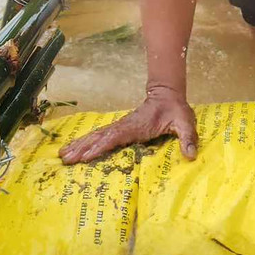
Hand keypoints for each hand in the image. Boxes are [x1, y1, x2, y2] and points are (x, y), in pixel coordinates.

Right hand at [59, 86, 197, 162]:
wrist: (167, 96)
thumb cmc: (175, 110)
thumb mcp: (185, 123)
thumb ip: (188, 138)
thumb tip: (191, 155)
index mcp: (136, 126)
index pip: (116, 137)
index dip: (102, 146)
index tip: (87, 155)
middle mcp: (124, 126)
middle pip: (99, 137)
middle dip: (82, 148)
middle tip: (65, 159)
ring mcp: (120, 127)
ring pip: (95, 136)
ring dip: (79, 145)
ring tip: (63, 156)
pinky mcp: (119, 129)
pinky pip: (99, 136)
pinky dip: (86, 142)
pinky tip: (75, 149)